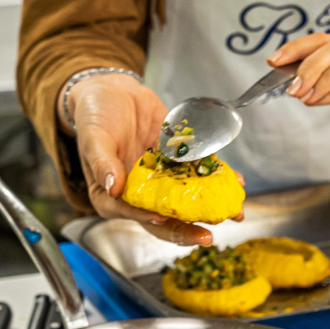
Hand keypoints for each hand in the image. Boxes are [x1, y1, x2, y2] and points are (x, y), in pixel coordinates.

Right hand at [60, 73, 219, 245]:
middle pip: (164, 219)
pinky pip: (198, 174)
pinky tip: (235, 181)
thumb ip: (102, 162)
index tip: (164, 217)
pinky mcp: (177, 164)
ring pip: (186, 202)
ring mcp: (162, 181)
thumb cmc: (96, 117)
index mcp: (113, 196)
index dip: (147, 218)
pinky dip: (217, 178)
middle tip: (206, 237)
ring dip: (210, 209)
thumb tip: (112, 187)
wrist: (115, 91)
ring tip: (233, 214)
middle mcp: (140, 194)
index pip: (131, 213)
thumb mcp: (94, 137)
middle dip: (186, 230)